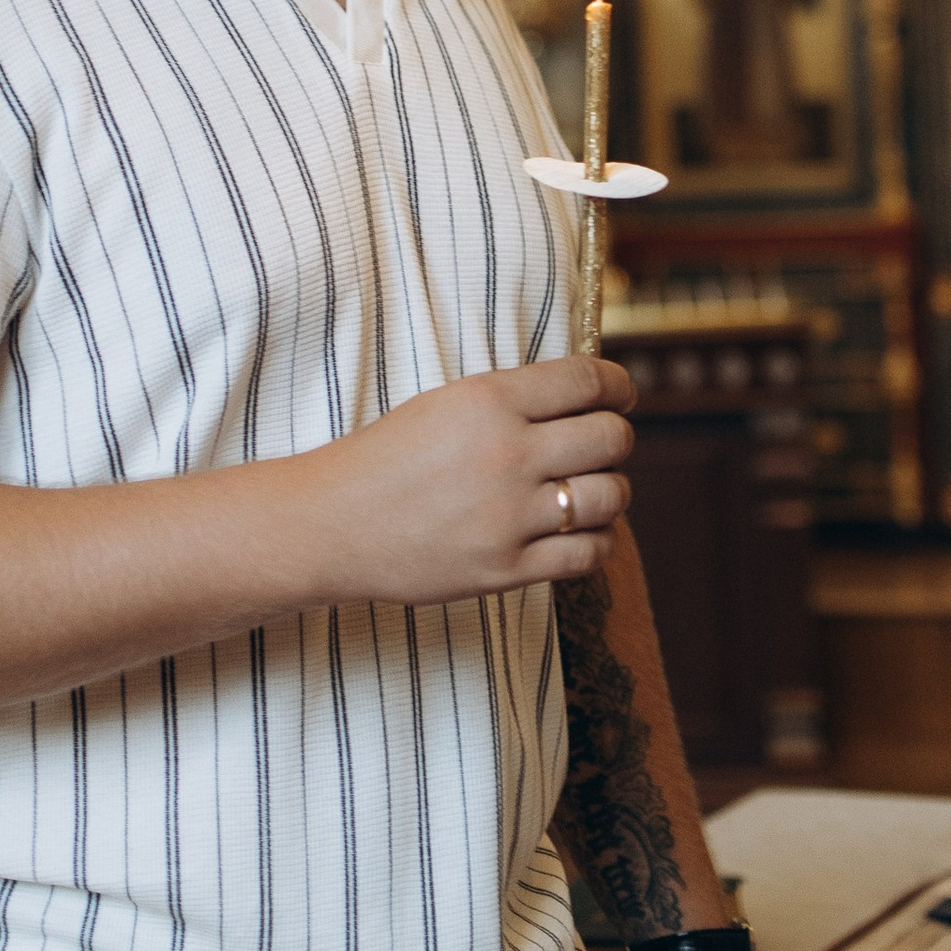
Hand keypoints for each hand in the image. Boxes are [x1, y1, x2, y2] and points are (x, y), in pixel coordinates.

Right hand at [301, 358, 633, 608]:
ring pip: (611, 496)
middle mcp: (508, 455)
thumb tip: (589, 398)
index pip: (589, 380)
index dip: (617, 386)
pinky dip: (597, 540)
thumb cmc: (386, 459)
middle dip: (615, 437)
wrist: (330, 525)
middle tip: (602, 444)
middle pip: (611, 438)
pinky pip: (589, 554)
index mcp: (490, 401)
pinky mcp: (506, 569)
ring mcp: (510, 517)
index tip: (619, 395)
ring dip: (611, 491)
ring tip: (592, 490)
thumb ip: (514, 400)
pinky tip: (580, 531)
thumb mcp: (446, 403)